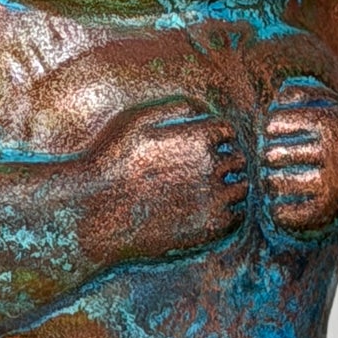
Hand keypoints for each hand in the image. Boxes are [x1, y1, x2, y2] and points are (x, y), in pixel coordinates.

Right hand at [83, 98, 248, 264]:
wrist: (94, 214)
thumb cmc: (109, 163)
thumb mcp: (135, 121)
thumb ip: (174, 108)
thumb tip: (200, 109)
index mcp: (197, 138)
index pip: (228, 131)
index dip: (216, 137)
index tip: (201, 147)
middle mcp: (211, 167)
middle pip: (239, 159)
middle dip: (226, 161)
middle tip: (202, 171)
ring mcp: (213, 199)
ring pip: (243, 188)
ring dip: (230, 187)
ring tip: (204, 192)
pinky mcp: (209, 229)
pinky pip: (237, 216)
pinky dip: (228, 212)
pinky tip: (204, 212)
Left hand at [259, 81, 337, 242]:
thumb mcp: (329, 103)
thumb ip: (300, 91)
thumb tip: (278, 100)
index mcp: (334, 122)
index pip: (272, 124)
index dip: (271, 128)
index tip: (280, 133)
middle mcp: (336, 153)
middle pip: (269, 154)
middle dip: (269, 155)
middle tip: (278, 158)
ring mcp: (333, 185)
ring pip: (272, 182)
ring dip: (270, 181)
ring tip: (282, 176)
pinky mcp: (327, 213)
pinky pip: (281, 212)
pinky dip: (278, 208)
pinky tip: (289, 200)